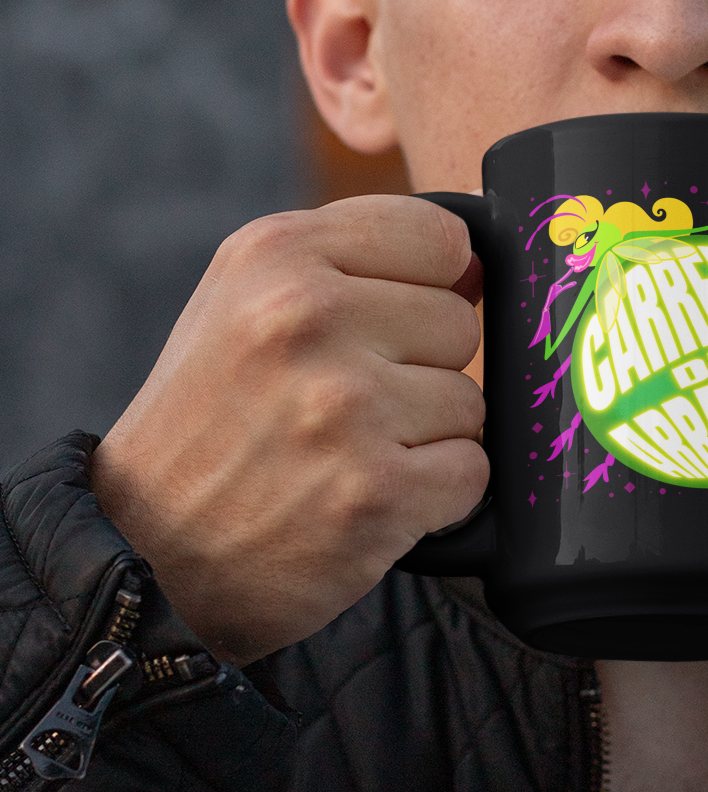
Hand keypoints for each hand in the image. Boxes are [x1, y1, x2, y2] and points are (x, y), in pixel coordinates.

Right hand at [90, 196, 485, 663]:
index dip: (427, 287)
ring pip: (469, 401)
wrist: (147, 553)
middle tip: (342, 407)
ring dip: (424, 438)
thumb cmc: (210, 421)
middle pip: (459, 322)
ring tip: (344, 454)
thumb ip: (352, 266)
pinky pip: (471, 471)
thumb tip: (477, 269)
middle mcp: (307, 317)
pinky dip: (434, 497)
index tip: (380, 326)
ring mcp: (344, 405)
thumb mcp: (245, 302)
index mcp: (276, 254)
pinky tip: (364, 497)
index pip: (441, 238)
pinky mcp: (376, 491)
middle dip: (418, 369)